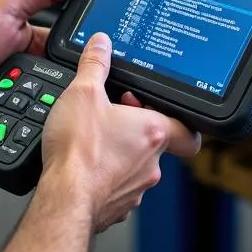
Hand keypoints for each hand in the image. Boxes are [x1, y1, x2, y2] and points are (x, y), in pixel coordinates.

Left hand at [0, 0, 87, 137]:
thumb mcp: (4, 7)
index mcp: (37, 37)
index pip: (74, 38)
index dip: (89, 38)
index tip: (107, 38)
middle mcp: (38, 65)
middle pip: (74, 71)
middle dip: (74, 71)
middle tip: (67, 70)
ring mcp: (34, 93)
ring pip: (65, 96)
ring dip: (61, 93)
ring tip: (49, 88)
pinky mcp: (28, 117)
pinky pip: (50, 116)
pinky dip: (50, 113)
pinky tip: (47, 110)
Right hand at [40, 32, 201, 233]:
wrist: (64, 198)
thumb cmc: (79, 151)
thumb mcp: (83, 92)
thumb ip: (95, 65)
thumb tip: (101, 44)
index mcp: (152, 132)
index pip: (187, 130)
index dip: (175, 117)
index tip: (154, 107)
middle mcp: (151, 163)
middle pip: (156, 143)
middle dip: (134, 127)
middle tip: (110, 115)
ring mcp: (136, 188)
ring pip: (137, 166)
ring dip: (120, 152)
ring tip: (92, 139)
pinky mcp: (117, 206)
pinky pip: (118, 186)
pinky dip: (105, 175)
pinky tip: (84, 165)